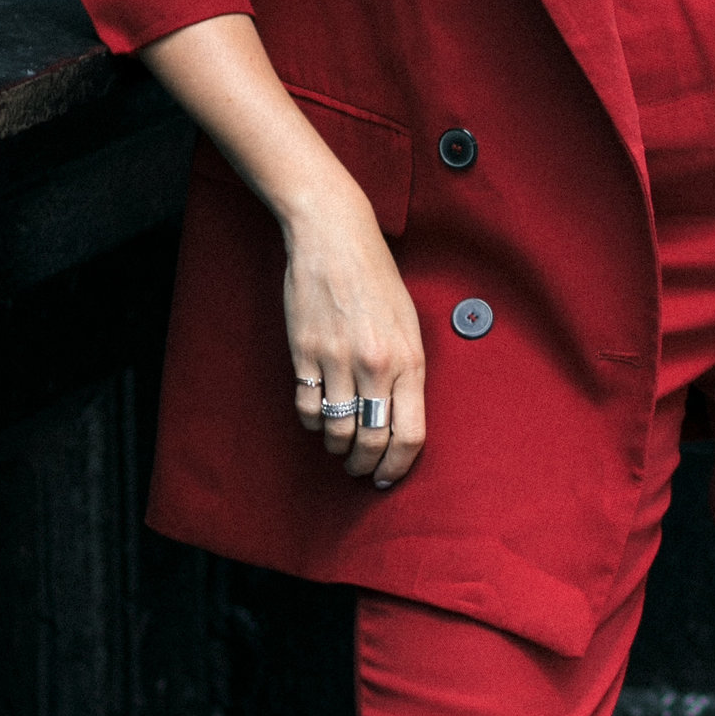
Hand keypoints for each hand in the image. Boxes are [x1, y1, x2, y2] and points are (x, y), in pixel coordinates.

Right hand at [285, 185, 428, 488]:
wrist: (334, 239)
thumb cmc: (377, 279)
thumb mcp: (409, 324)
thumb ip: (407, 370)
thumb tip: (401, 416)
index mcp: (409, 359)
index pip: (410, 434)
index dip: (399, 465)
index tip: (388, 476)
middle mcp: (375, 365)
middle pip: (372, 440)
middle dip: (366, 465)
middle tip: (360, 470)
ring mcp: (337, 360)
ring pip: (337, 429)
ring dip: (338, 447)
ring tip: (340, 447)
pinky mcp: (304, 353)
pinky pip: (307, 406)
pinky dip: (313, 422)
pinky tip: (318, 420)